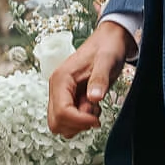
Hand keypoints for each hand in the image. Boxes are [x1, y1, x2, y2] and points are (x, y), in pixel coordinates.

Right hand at [46, 20, 132, 136]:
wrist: (109, 40)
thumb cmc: (107, 47)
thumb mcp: (107, 61)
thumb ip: (99, 79)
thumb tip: (94, 98)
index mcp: (61, 78)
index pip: (61, 112)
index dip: (79, 121)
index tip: (96, 119)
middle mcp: (57, 87)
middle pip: (56, 122)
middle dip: (77, 125)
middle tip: (94, 116)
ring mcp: (61, 93)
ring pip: (60, 123)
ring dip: (79, 124)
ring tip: (94, 109)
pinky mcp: (69, 97)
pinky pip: (68, 118)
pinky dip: (81, 120)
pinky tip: (93, 107)